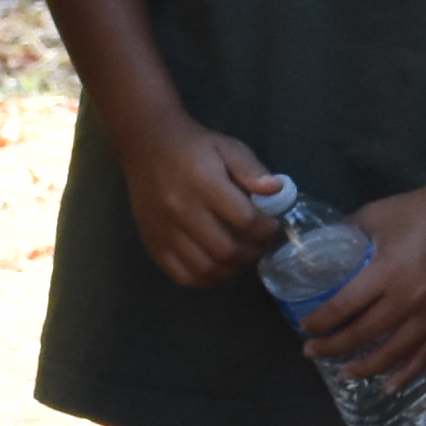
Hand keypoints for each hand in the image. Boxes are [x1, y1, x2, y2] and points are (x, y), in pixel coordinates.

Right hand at [125, 114, 289, 290]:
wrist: (147, 147)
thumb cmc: (194, 148)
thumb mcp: (228, 147)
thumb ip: (252, 170)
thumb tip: (277, 191)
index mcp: (203, 182)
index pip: (245, 219)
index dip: (266, 228)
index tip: (272, 225)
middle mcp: (181, 210)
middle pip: (226, 250)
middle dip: (252, 253)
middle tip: (259, 244)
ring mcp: (164, 231)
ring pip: (206, 269)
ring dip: (232, 269)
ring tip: (242, 256)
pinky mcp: (153, 244)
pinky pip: (183, 276)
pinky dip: (207, 278)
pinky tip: (218, 265)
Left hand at [307, 160, 425, 378]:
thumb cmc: (419, 210)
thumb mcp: (375, 215)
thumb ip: (347, 233)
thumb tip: (318, 251)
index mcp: (387, 271)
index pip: (344, 307)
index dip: (320, 322)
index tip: (305, 327)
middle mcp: (409, 299)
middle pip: (363, 335)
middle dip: (332, 347)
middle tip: (311, 351)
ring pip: (392, 353)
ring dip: (364, 367)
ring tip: (343, 372)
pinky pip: (425, 355)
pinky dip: (405, 373)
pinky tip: (388, 385)